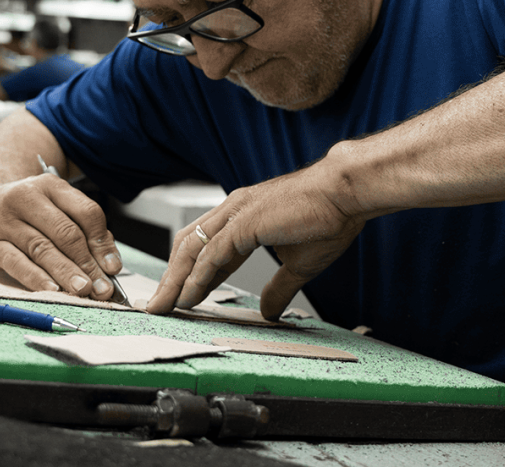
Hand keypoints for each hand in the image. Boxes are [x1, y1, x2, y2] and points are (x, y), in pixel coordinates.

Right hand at [0, 172, 123, 300]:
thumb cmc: (32, 210)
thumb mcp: (59, 206)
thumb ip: (86, 230)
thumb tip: (109, 264)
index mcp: (52, 186)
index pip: (85, 212)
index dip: (102, 241)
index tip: (112, 267)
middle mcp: (26, 198)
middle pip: (65, 233)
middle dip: (87, 263)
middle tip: (101, 287)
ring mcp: (5, 221)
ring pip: (42, 249)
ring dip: (65, 272)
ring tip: (83, 290)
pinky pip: (16, 263)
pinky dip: (35, 277)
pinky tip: (51, 289)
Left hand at [146, 165, 365, 319]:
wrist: (345, 193)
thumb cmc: (329, 218)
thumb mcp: (299, 265)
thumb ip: (279, 287)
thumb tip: (269, 311)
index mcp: (244, 217)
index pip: (206, 248)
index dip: (190, 275)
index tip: (180, 298)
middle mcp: (233, 211)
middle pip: (188, 246)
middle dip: (171, 278)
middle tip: (158, 305)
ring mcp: (235, 214)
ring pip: (193, 249)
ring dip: (175, 280)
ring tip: (164, 306)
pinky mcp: (243, 223)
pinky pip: (212, 254)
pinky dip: (197, 276)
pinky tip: (188, 295)